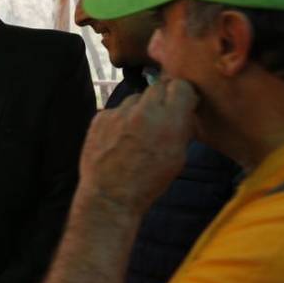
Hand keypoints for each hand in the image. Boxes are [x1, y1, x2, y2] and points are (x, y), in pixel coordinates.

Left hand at [78, 79, 198, 211]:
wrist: (110, 195)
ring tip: (137, 131)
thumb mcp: (178, 156)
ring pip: (135, 98)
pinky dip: (120, 119)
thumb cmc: (150, 181)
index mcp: (169, 121)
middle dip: (162, 98)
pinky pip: (116, 110)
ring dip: (140, 109)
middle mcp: (143, 112)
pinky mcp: (99, 118)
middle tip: (160, 116)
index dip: (181, 94)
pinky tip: (119, 138)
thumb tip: (184, 108)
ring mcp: (118, 113)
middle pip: (157, 87)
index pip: (180, 86)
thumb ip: (181, 127)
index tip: (181, 103)